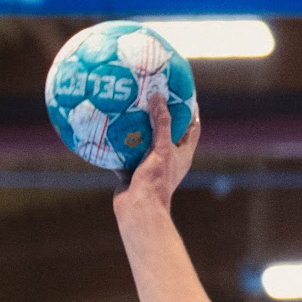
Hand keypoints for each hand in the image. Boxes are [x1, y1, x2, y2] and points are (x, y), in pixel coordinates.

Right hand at [113, 94, 199, 213]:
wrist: (138, 208)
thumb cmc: (156, 180)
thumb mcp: (162, 148)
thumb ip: (161, 123)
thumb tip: (159, 97)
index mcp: (183, 154)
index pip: (192, 127)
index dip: (189, 110)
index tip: (181, 92)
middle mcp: (168, 158)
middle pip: (167, 131)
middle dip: (159, 114)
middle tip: (150, 94)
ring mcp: (150, 164)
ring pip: (144, 141)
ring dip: (137, 126)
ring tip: (128, 105)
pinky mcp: (133, 170)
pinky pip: (126, 152)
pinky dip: (119, 142)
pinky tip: (109, 127)